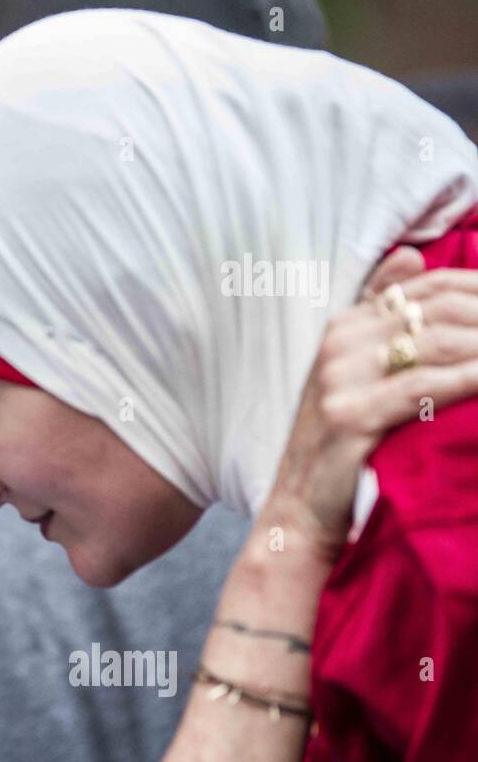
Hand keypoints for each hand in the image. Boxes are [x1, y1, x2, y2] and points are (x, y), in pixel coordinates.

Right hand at [264, 247, 477, 560]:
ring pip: (438, 343)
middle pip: (440, 310)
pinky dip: (471, 379)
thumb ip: (379, 313)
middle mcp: (338, 343)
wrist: (300, 509)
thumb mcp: (352, 371)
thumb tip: (412, 253)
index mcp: (344, 325)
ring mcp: (338, 378)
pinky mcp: (348, 415)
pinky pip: (424, 386)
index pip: (428, 286)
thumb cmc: (339, 444)